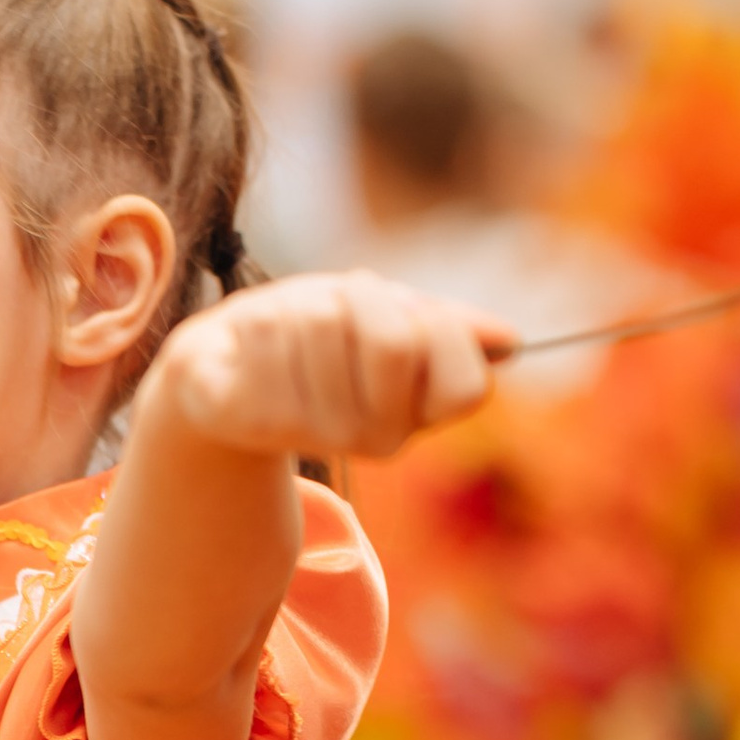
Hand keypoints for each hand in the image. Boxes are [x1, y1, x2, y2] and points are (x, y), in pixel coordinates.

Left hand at [155, 271, 508, 463]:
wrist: (230, 364)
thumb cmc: (325, 335)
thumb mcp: (396, 316)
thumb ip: (451, 326)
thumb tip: (508, 341)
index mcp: (418, 416)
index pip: (468, 383)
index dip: (438, 330)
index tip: (407, 320)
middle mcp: (370, 438)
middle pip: (391, 339)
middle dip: (362, 300)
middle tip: (338, 311)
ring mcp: (306, 434)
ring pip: (321, 323)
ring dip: (304, 306)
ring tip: (291, 331)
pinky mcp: (242, 417)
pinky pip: (265, 333)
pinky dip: (258, 319)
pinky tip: (250, 347)